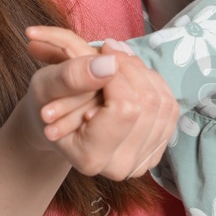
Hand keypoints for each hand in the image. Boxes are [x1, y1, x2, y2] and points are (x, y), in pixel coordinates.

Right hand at [22, 30, 175, 179]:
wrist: (55, 126)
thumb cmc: (46, 104)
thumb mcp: (46, 86)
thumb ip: (73, 76)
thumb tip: (109, 64)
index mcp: (91, 157)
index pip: (124, 107)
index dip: (116, 74)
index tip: (101, 53)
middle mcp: (121, 167)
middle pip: (148, 103)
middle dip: (131, 67)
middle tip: (109, 49)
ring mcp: (143, 161)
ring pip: (163, 102)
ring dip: (143, 72)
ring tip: (118, 60)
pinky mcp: (156, 150)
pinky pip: (169, 107)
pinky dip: (153, 83)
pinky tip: (131, 76)